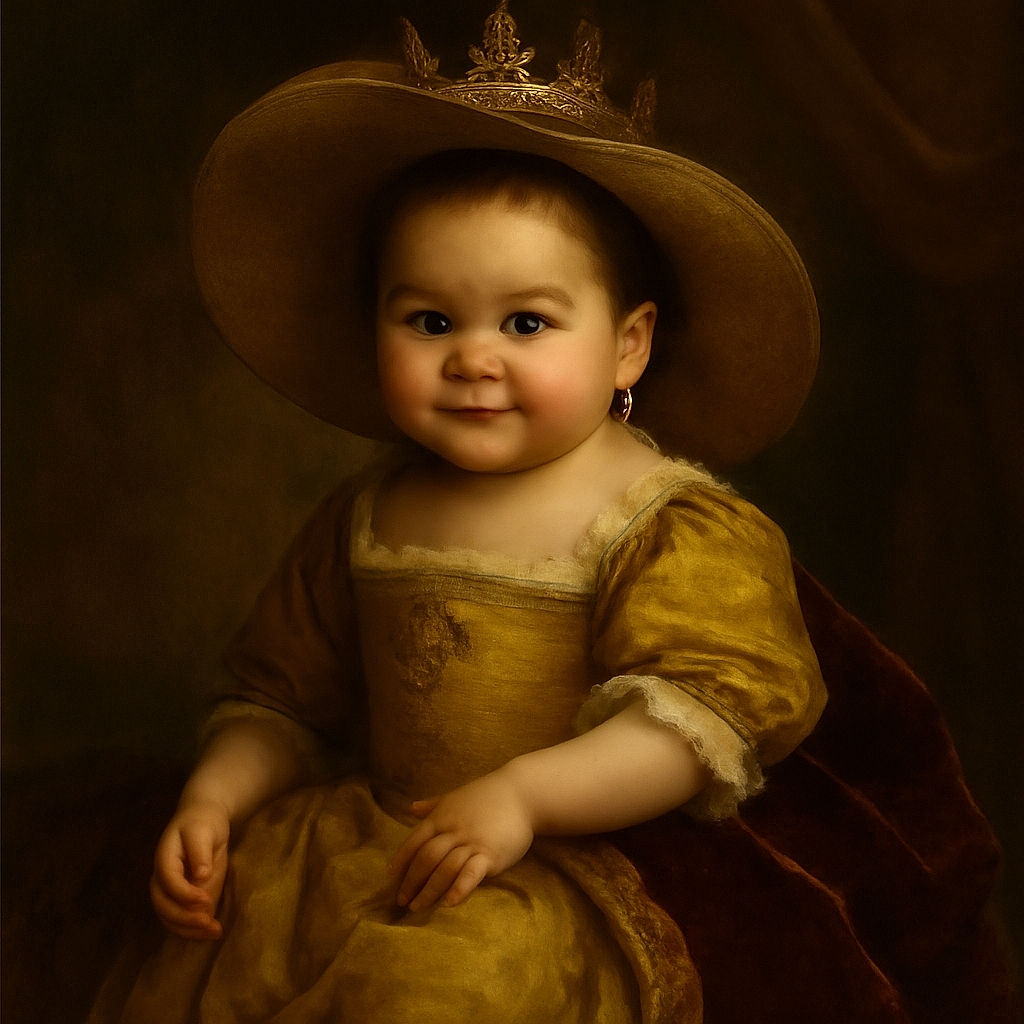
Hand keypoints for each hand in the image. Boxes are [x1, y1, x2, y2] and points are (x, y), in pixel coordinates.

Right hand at [150, 799, 229, 939]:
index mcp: (164, 858)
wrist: (203, 822)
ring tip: (214, 932)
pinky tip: (213, 932)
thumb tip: (201, 876)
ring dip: (189, 930)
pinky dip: (194, 930)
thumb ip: (200, 853)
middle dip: (184, 917)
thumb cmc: (203, 824)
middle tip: (208, 922)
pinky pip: (181, 920)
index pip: (168, 880)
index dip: (184, 893)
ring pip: (169, 918)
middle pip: (163, 904)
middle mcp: (161, 879)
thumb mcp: (203, 831)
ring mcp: (169, 892)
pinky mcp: (180, 900)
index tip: (205, 899)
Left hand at [386, 769, 534, 911]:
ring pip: (444, 869)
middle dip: (411, 881)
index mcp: (442, 817)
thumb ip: (433, 805)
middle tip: (401, 901)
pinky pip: (470, 874)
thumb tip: (411, 808)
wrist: (522, 793)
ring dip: (429, 890)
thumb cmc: (487, 795)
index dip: (401, 859)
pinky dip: (457, 889)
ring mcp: (472, 842)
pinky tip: (448, 904)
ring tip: (418, 907)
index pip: (415, 840)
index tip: (390, 877)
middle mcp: (453, 830)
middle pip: (426, 858)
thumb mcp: (455, 797)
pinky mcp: (490, 854)